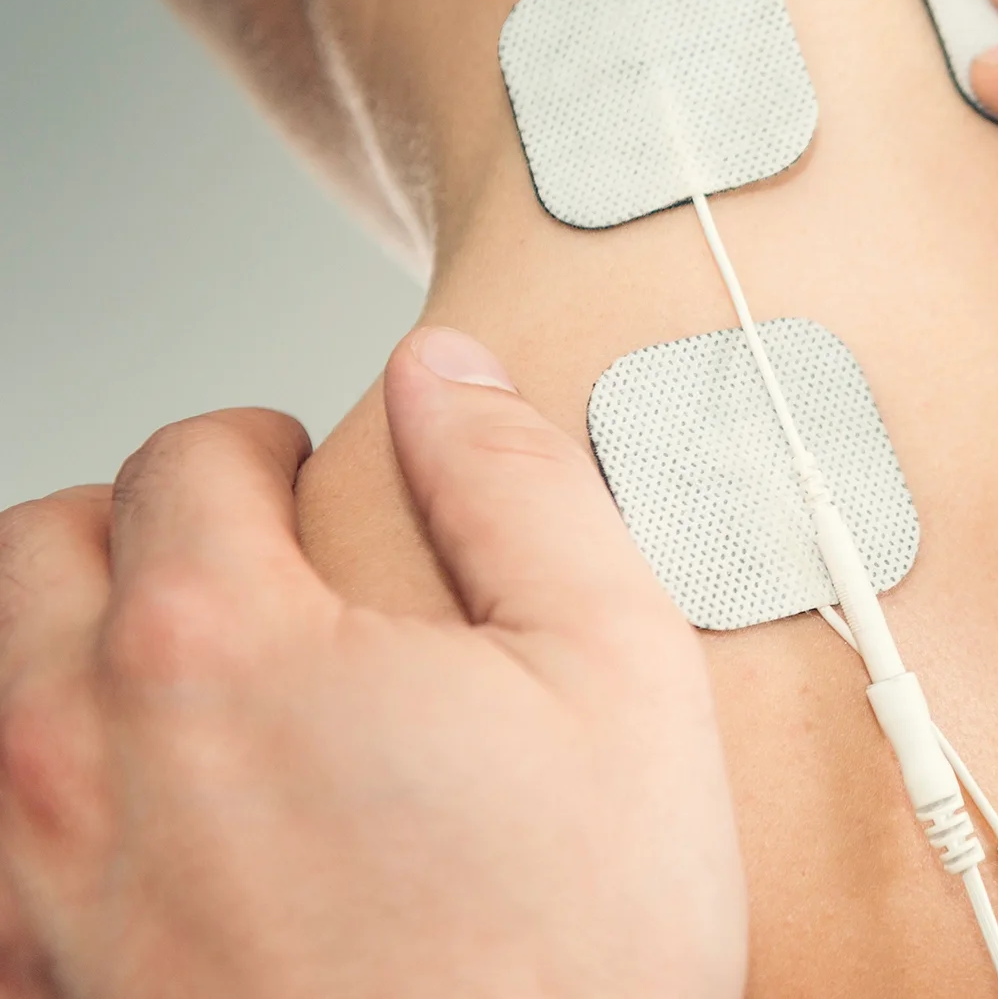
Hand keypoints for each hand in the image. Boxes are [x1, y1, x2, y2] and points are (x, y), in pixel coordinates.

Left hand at [0, 328, 745, 997]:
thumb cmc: (565, 955)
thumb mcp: (620, 673)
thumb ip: (523, 487)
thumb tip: (449, 379)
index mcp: (222, 646)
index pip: (190, 459)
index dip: (268, 443)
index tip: (316, 479)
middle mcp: (84, 757)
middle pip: (41, 554)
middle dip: (138, 521)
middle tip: (239, 556)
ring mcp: (41, 893)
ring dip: (66, 648)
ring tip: (182, 676)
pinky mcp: (50, 994)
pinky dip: (35, 805)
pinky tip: (136, 830)